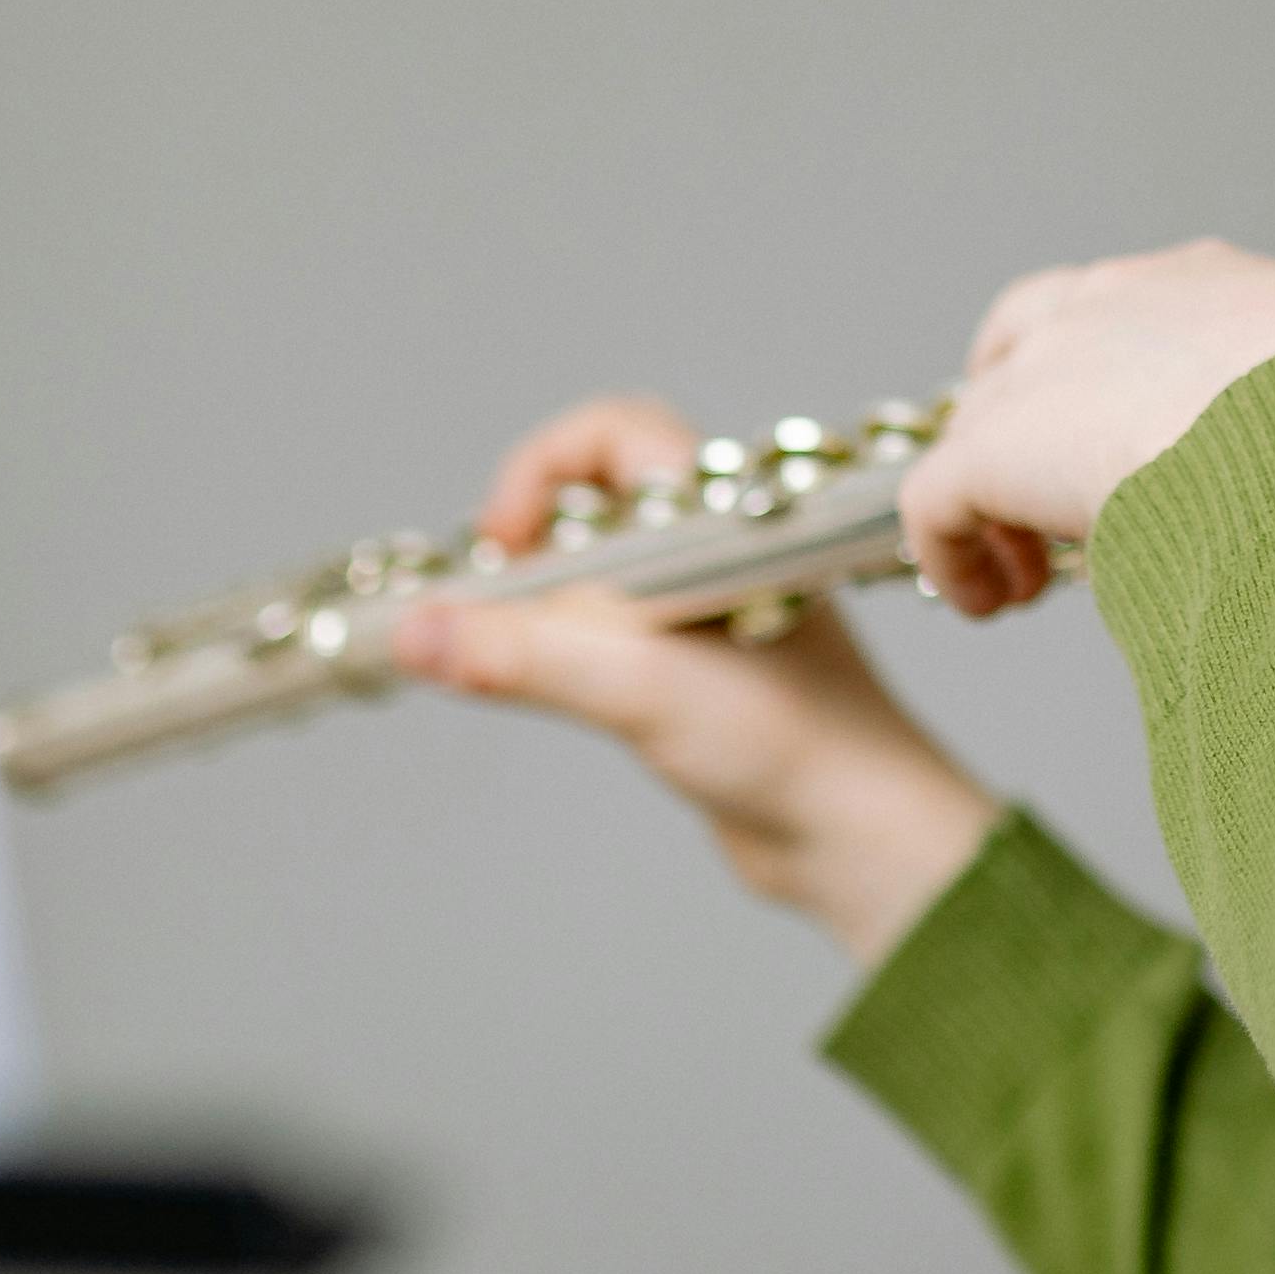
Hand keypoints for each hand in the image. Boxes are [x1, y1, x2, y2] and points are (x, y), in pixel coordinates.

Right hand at [392, 394, 1003, 967]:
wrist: (860, 840)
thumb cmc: (790, 746)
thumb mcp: (638, 689)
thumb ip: (521, 655)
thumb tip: (414, 630)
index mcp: (717, 521)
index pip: (613, 433)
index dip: (539, 470)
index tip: (504, 547)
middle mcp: (714, 552)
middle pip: (595, 498)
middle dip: (529, 539)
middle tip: (498, 600)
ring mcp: (707, 612)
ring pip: (601, 570)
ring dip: (545, 600)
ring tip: (518, 655)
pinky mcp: (697, 673)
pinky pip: (613, 630)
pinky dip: (567, 646)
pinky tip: (559, 691)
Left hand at [893, 241, 1274, 616]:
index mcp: (1212, 287)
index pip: (1136, 310)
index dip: (1121, 378)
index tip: (1139, 443)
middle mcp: (1115, 303)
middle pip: (1030, 337)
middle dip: (1028, 409)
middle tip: (1050, 488)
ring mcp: (1046, 370)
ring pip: (980, 425)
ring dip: (996, 498)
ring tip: (1026, 573)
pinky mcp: (992, 449)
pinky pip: (938, 504)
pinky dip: (957, 555)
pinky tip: (993, 601)